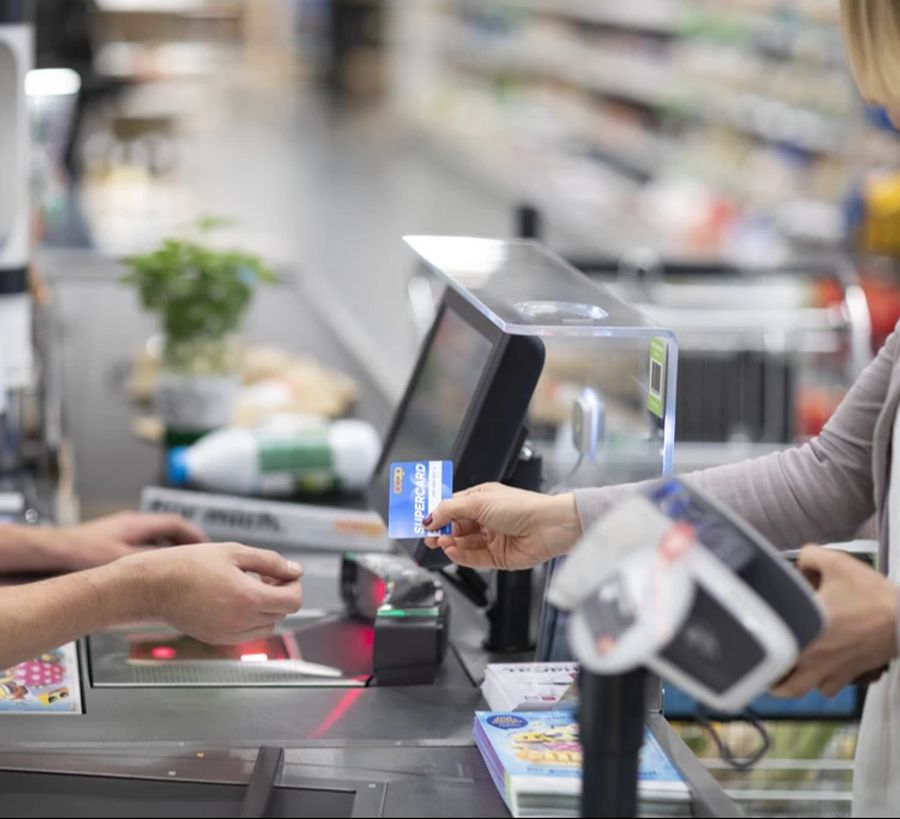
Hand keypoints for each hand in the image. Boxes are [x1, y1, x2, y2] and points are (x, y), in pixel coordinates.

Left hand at [47, 511, 206, 571]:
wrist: (52, 551)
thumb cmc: (82, 553)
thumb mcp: (125, 559)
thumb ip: (154, 560)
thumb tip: (179, 564)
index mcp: (140, 524)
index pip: (178, 524)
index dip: (196, 536)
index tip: (208, 548)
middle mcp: (132, 524)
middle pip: (170, 530)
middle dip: (187, 544)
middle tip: (199, 557)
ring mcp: (121, 532)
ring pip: (155, 539)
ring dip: (170, 550)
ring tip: (180, 566)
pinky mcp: (111, 542)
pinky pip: (142, 546)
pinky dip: (154, 557)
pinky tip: (152, 572)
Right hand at [126, 542, 303, 643]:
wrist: (153, 586)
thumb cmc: (189, 565)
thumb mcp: (235, 552)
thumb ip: (271, 562)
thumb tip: (295, 570)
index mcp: (248, 599)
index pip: (293, 601)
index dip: (294, 585)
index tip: (285, 573)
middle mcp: (241, 622)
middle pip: (282, 613)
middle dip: (280, 594)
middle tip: (265, 575)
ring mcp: (229, 634)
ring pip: (267, 626)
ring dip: (267, 607)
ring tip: (250, 585)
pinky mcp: (217, 639)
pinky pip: (248, 633)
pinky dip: (251, 618)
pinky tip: (236, 599)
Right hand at [422, 483, 579, 569]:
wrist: (548, 527)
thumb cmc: (522, 507)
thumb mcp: (479, 502)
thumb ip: (450, 510)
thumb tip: (430, 516)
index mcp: (482, 499)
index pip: (453, 506)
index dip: (438, 513)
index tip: (423, 520)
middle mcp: (487, 518)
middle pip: (456, 526)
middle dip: (441, 531)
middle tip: (428, 535)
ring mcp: (492, 537)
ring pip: (463, 543)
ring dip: (450, 543)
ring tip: (441, 542)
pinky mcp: (498, 556)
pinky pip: (474, 557)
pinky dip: (461, 556)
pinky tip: (452, 552)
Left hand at [771, 546, 898, 698]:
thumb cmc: (873, 596)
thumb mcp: (838, 564)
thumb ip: (811, 556)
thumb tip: (801, 559)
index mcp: (803, 628)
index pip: (770, 640)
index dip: (759, 636)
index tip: (753, 631)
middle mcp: (812, 655)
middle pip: (780, 682)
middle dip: (768, 675)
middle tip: (762, 662)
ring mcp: (830, 669)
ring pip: (801, 690)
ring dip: (790, 682)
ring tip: (784, 670)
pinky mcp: (849, 675)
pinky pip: (828, 690)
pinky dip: (821, 685)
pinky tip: (818, 672)